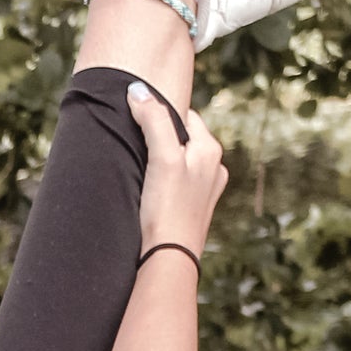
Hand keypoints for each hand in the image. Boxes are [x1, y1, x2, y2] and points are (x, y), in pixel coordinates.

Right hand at [130, 83, 226, 258]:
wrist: (169, 260)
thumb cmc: (167, 209)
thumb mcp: (161, 157)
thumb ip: (153, 119)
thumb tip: (138, 90)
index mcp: (211, 150)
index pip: (183, 116)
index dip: (159, 116)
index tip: (137, 122)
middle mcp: (214, 169)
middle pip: (182, 140)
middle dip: (160, 141)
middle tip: (136, 148)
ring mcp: (206, 193)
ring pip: (180, 164)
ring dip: (162, 164)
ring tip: (142, 174)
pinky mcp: (194, 213)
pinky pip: (178, 186)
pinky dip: (165, 185)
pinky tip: (152, 196)